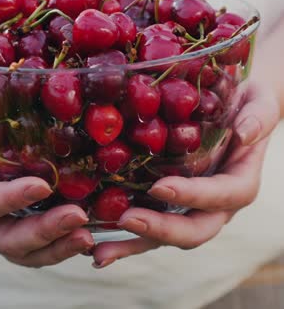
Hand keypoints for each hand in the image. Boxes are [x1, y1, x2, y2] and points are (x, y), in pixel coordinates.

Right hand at [0, 104, 93, 267]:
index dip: (7, 200)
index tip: (41, 186)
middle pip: (7, 239)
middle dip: (43, 232)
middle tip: (78, 217)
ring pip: (26, 251)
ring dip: (58, 246)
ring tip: (88, 235)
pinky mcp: (16, 223)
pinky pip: (39, 244)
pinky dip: (62, 242)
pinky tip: (90, 232)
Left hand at [92, 82, 279, 268]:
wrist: (235, 106)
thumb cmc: (247, 102)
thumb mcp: (260, 101)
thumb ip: (259, 116)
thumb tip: (244, 133)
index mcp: (239, 182)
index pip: (222, 196)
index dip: (193, 196)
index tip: (160, 187)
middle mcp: (216, 203)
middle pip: (195, 228)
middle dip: (161, 228)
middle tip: (126, 219)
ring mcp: (190, 207)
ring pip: (166, 235)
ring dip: (134, 245)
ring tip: (100, 253)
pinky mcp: (169, 203)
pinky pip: (149, 222)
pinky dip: (124, 237)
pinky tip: (95, 243)